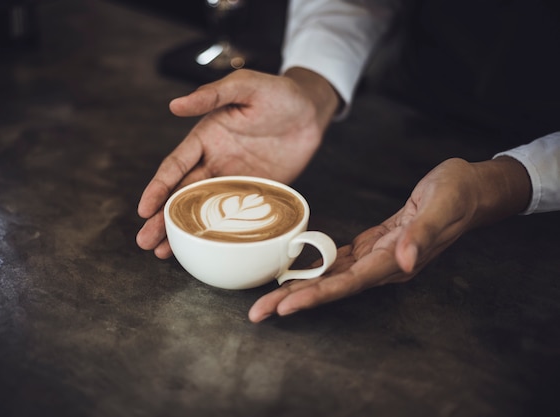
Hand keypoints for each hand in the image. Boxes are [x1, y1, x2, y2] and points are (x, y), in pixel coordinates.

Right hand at [137, 68, 339, 257]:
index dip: (158, 188)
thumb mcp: (245, 86)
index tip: (144, 209)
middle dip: (161, 219)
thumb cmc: (278, 92)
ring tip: (161, 253)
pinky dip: (218, 233)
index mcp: (205, 138)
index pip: (174, 167)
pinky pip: (234, 215)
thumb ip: (211, 95)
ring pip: (202, 210)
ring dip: (182, 231)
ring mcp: (234, 180)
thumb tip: (175, 105)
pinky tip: (204, 248)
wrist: (312, 111)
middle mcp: (214, 162)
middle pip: (181, 195)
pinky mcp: (255, 192)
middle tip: (144, 242)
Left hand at [249, 157, 531, 321]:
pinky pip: (339, 262)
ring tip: (267, 299)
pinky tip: (297, 273)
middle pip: (331, 288)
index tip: (285, 306)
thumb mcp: (442, 207)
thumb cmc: (457, 194)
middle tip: (258, 313)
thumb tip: (406, 262)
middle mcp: (383, 267)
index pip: (348, 285)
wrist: (470, 189)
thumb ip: (422, 235)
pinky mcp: (374, 245)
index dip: (315, 296)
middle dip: (293, 300)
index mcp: (395, 262)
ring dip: (299, 289)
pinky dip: (316, 269)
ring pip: (331, 278)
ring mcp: (378, 258)